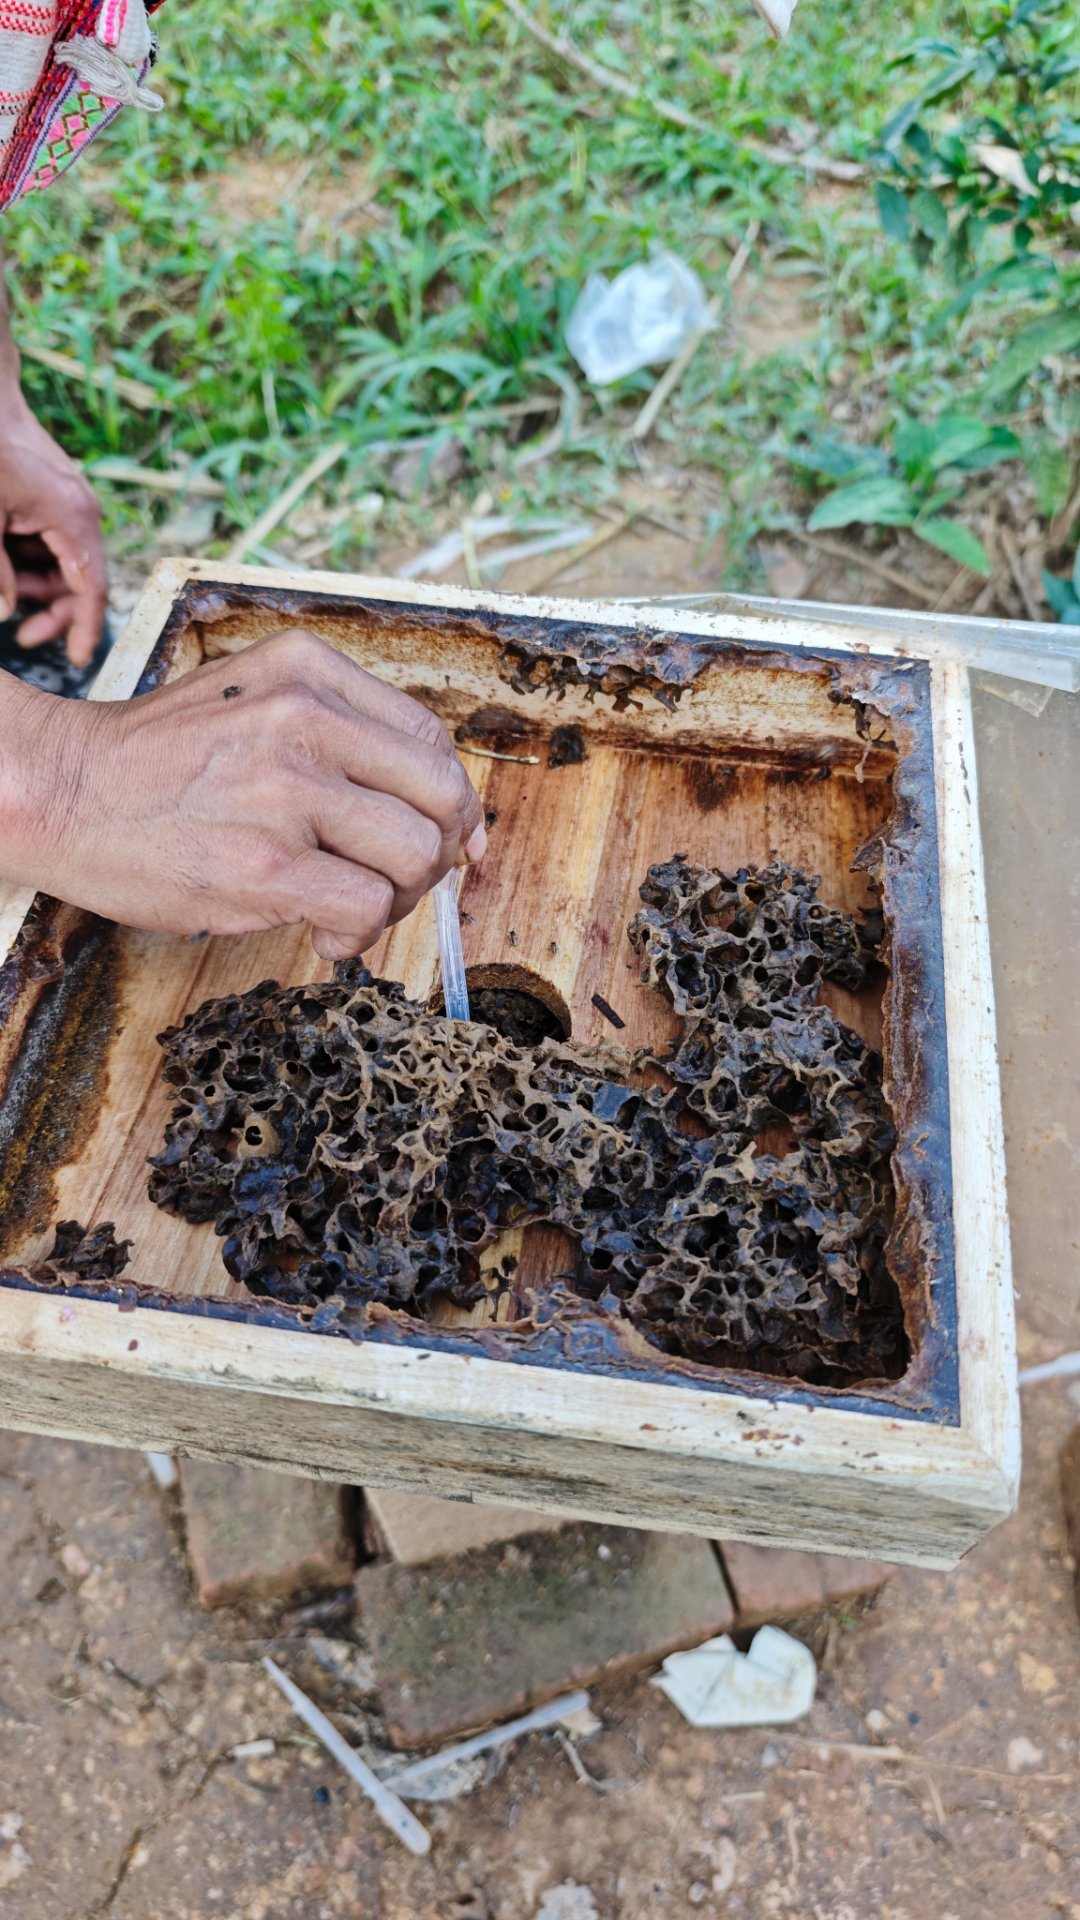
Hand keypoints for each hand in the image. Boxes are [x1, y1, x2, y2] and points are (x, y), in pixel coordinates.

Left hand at [0, 398, 107, 666]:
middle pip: (79, 583)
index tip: (77, 662)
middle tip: (18, 634)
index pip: (90, 588)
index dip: (83, 628)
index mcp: (73, 519)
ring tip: (3, 583)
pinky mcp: (55, 501)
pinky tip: (5, 557)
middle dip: (50, 611)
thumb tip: (4, 613)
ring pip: (64, 568)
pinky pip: (52, 546)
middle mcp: (81, 515)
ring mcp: (70, 507)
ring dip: (34, 586)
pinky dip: (29, 561)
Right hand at [1, 629, 485, 958]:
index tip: (448, 841)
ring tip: (349, 906)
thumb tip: (430, 803)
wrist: (60, 791)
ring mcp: (287, 790)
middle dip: (436, 853)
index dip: (451, 802)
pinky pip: (367, 906)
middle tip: (396, 881)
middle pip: (443, 795)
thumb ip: (334, 732)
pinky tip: (321, 932)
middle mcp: (306, 718)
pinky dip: (359, 934)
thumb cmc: (154, 763)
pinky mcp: (266, 862)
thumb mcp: (248, 700)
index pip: (429, 738)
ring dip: (399, 897)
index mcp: (308, 671)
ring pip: (416, 853)